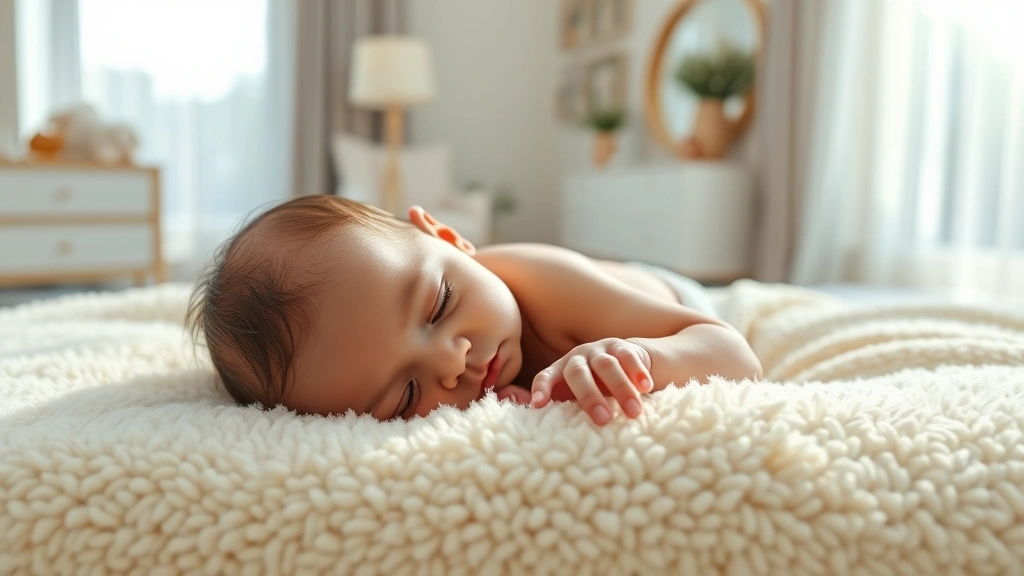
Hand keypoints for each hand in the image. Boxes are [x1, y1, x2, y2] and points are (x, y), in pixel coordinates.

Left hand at [530, 338, 653, 424]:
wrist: (626, 364)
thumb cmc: (595, 389)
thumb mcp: (573, 397)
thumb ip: (552, 404)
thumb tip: (515, 408)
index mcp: (560, 370)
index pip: (544, 376)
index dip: (541, 389)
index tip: (538, 405)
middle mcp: (578, 357)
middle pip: (578, 373)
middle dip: (590, 397)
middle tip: (603, 420)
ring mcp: (600, 350)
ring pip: (607, 366)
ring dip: (621, 390)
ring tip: (633, 413)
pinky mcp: (624, 347)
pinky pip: (629, 356)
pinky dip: (637, 371)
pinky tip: (646, 387)